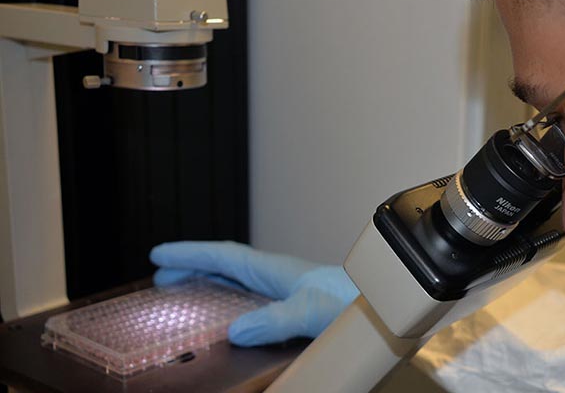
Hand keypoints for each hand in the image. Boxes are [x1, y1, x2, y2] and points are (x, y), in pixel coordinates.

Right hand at [150, 241, 358, 346]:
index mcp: (274, 270)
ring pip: (238, 280)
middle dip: (193, 267)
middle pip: (225, 265)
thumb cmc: (354, 303)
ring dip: (210, 282)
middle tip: (162, 277)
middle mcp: (278, 276)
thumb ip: (274, 320)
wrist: (384, 306)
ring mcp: (286, 288)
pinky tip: (232, 316)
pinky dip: (231, 299)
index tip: (159, 254)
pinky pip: (252, 296)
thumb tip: (237, 330)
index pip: (223, 256)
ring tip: (186, 292)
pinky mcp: (296, 304)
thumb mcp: (309, 311)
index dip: (190, 254)